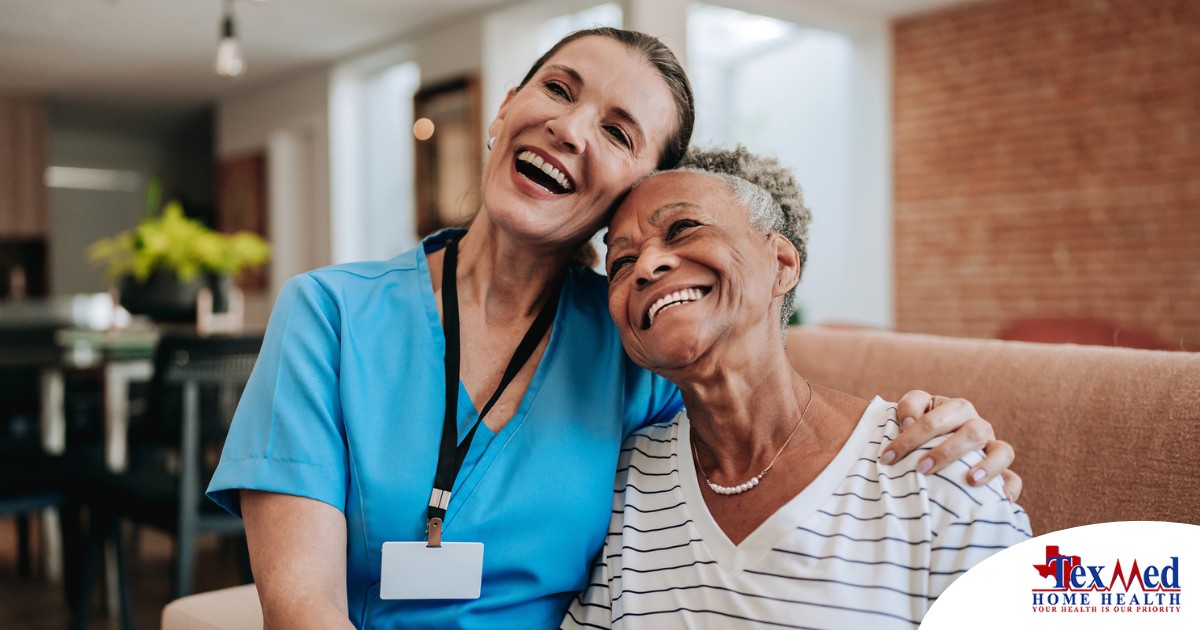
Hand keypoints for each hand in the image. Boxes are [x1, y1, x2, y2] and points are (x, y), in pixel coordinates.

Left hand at [881, 390, 1021, 501]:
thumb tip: (909, 423)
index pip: (935, 420)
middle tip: (920, 469)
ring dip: (988, 466)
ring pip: (1002, 451)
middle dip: (945, 452)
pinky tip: (1002, 499)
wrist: (933, 439)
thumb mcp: (912, 408)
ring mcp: (991, 447)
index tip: (888, 457)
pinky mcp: (1001, 469)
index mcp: (956, 409)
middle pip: (972, 433)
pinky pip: (1013, 477)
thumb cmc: (920, 425)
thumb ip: (909, 407)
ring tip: (970, 481)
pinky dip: (1010, 487)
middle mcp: (978, 425)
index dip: (910, 438)